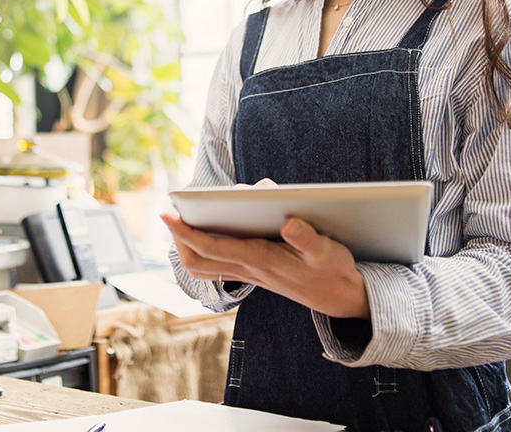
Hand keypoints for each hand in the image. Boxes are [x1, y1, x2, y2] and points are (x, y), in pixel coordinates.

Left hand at [161, 211, 369, 318]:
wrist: (342, 297)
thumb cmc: (333, 270)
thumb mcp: (327, 251)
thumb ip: (307, 238)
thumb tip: (287, 222)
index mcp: (262, 260)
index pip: (212, 247)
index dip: (186, 232)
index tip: (168, 214)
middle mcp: (251, 269)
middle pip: (199, 262)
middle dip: (180, 240)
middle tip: (171, 215)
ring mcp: (252, 274)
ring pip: (207, 266)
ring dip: (190, 245)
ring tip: (184, 219)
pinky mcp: (258, 273)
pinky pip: (221, 265)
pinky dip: (208, 250)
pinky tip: (211, 231)